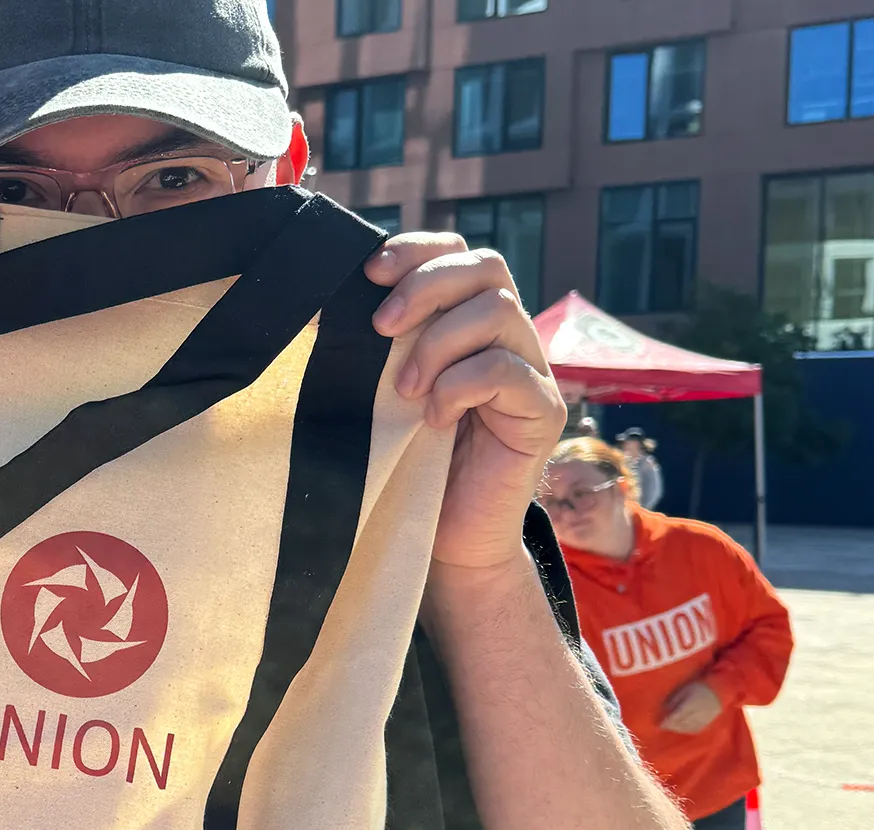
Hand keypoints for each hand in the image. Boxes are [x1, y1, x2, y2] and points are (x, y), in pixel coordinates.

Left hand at [364, 233, 566, 572]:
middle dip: (425, 285)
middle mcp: (508, 336)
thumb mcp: (385, 388)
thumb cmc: (407, 460)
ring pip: (497, 311)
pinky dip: (460, 386)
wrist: (447, 535)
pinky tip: (434, 418)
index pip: (459, 252)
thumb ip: (381, 344)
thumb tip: (329, 299)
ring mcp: (533, 371)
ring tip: (405, 390)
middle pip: (486, 267)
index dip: (418, 249)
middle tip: (380, 327)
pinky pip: (507, 371)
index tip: (369, 271)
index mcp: (469, 320)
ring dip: (437, 343)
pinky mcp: (544, 411)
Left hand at [659, 680, 723, 733]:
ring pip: (686, 728)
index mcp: (690, 705)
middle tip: (662, 724)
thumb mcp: (684, 690)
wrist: (719, 692)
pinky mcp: (706, 724)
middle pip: (680, 724)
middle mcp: (696, 715)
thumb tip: (664, 710)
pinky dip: (685, 730)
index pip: (675, 717)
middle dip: (670, 726)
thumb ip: (674, 700)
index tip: (658, 723)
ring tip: (670, 726)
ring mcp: (702, 721)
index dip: (666, 721)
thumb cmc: (698, 687)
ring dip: (676, 729)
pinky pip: (693, 730)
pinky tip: (680, 727)